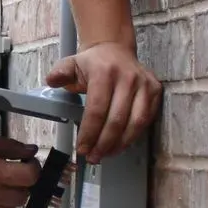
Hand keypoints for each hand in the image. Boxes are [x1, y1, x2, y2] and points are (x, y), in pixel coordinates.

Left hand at [47, 41, 160, 162]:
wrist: (115, 50)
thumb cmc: (92, 63)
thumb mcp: (71, 64)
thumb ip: (60, 73)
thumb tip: (51, 80)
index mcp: (104, 71)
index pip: (97, 109)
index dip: (90, 132)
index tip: (82, 148)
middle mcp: (128, 77)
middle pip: (117, 120)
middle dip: (104, 144)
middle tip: (93, 157)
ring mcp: (144, 84)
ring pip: (136, 122)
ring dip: (120, 144)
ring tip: (106, 154)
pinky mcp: (155, 90)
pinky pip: (147, 119)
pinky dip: (134, 135)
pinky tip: (120, 144)